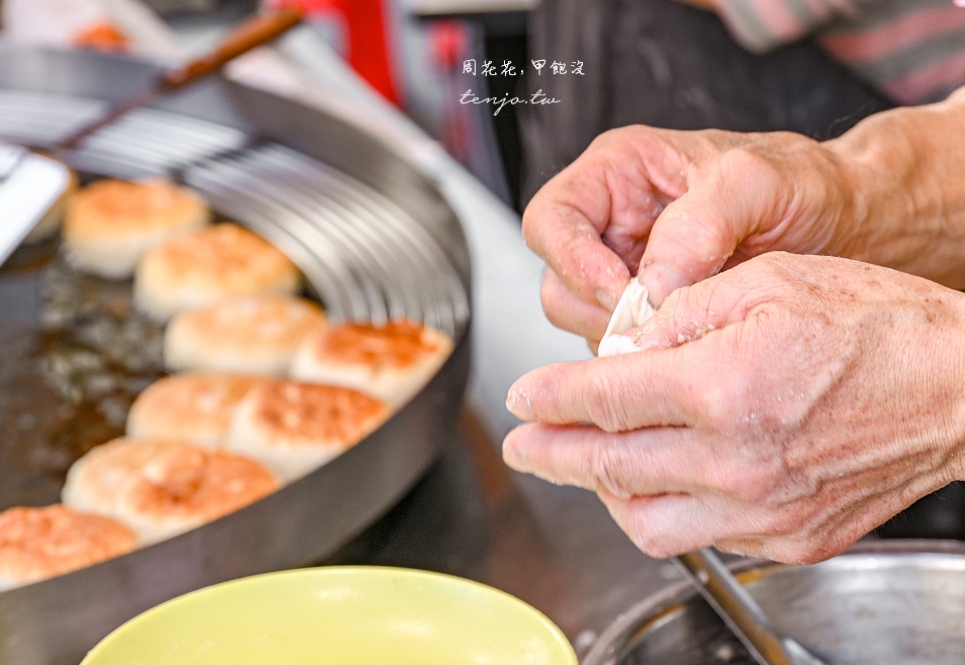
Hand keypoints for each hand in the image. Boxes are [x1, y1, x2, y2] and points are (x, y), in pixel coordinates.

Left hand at [503, 252, 964, 563]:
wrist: (960, 390)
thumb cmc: (877, 324)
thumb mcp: (768, 281)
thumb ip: (681, 313)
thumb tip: (625, 343)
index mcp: (724, 385)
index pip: (604, 398)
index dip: (549, 398)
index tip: (519, 398)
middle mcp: (736, 458)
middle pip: (608, 465)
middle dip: (551, 452)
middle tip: (521, 446)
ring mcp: (762, 507)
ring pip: (643, 519)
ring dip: (599, 492)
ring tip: (581, 465)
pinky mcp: (788, 536)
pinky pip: (697, 537)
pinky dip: (659, 514)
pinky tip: (652, 487)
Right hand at [525, 126, 862, 346]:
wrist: (849, 225)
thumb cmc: (805, 185)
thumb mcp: (760, 183)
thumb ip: (699, 225)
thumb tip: (651, 284)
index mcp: (619, 172)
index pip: (551, 219)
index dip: (573, 262)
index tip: (622, 295)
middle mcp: (612, 222)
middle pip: (559, 281)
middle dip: (602, 312)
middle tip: (660, 326)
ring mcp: (626, 271)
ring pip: (584, 322)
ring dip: (627, 339)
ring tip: (688, 331)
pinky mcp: (647, 312)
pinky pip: (622, 345)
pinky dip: (649, 355)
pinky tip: (694, 344)